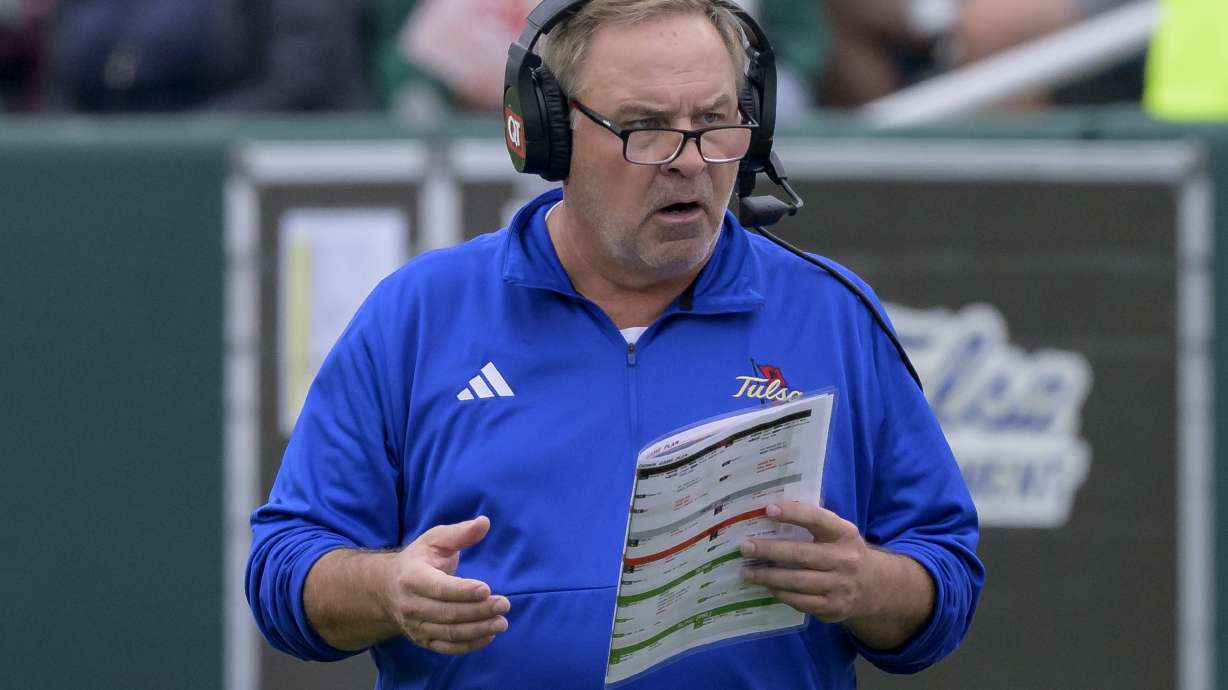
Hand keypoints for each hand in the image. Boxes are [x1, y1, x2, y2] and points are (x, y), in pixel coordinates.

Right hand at [385, 516, 510, 654]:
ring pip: (449, 633)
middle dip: (478, 611)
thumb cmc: (417, 560)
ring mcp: (416, 626)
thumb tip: (484, 522)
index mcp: (412, 577)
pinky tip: (489, 635)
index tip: (487, 589)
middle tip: (504, 605)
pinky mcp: (423, 640)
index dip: (463, 591)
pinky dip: (469, 645)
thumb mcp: (434, 540)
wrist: (387, 588)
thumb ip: (459, 533)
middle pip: (448, 613)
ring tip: (502, 622)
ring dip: (478, 630)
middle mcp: (411, 605)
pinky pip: (447, 648)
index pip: (439, 588)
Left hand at [739, 502, 870, 623]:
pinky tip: (768, 587)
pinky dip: (781, 594)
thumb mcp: (838, 534)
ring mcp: (840, 586)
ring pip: (797, 581)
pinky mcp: (833, 607)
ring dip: (768, 576)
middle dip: (769, 550)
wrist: (875, 587)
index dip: (793, 513)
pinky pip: (801, 601)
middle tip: (745, 547)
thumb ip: (813, 524)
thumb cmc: (844, 553)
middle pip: (801, 554)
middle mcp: (845, 559)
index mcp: (844, 534)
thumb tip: (770, 513)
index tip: (768, 510)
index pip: (818, 519)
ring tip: (747, 572)